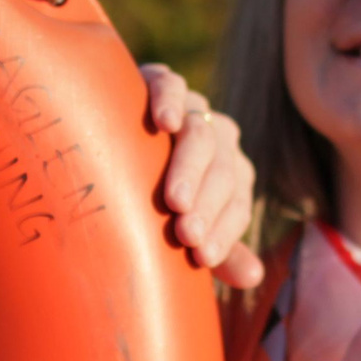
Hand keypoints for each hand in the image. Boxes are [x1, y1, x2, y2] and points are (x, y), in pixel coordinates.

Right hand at [142, 63, 263, 289]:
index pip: (237, 205)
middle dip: (206, 207)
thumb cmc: (148, 193)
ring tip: (175, 198)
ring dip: (191, 168)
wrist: (107, 138)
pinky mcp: (163, 83)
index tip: (202, 259)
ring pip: (202, 135)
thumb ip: (217, 249)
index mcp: (231, 176)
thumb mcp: (178, 221)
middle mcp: (220, 141)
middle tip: (185, 234)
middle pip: (223, 172)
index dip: (223, 232)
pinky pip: (173, 86)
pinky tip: (163, 122)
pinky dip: (170, 101)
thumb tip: (253, 277)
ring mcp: (194, 110)